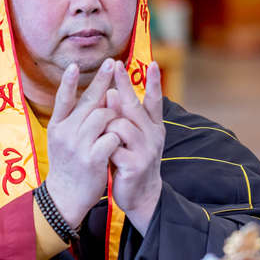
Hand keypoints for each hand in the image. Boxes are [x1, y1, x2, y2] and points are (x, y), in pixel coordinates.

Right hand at [45, 59, 120, 226]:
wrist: (65, 197)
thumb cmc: (69, 164)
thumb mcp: (62, 140)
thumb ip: (73, 119)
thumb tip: (92, 95)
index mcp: (57, 127)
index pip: (63, 99)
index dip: (69, 81)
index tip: (75, 64)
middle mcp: (65, 133)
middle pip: (89, 102)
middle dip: (102, 81)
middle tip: (113, 63)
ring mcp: (78, 146)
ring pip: (104, 116)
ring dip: (115, 115)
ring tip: (116, 124)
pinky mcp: (93, 159)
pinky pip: (112, 136)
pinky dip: (118, 135)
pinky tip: (118, 141)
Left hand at [105, 61, 163, 231]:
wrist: (141, 197)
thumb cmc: (131, 162)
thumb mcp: (130, 138)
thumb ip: (122, 118)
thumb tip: (108, 91)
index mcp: (153, 128)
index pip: (154, 101)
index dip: (155, 82)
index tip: (154, 63)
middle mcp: (153, 136)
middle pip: (135, 105)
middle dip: (123, 84)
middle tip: (115, 65)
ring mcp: (145, 150)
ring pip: (120, 125)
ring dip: (107, 127)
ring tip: (105, 139)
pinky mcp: (135, 165)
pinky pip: (112, 146)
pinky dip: (104, 146)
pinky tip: (105, 155)